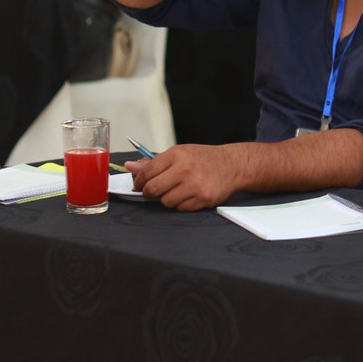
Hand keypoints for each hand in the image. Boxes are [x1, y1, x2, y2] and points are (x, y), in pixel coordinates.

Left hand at [125, 144, 242, 210]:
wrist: (232, 164)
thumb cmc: (203, 159)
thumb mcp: (179, 153)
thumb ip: (154, 162)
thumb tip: (129, 166)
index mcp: (177, 155)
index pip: (146, 172)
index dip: (139, 181)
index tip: (139, 184)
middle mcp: (186, 169)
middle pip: (153, 189)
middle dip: (150, 192)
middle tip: (155, 190)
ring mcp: (195, 185)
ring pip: (166, 201)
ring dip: (168, 198)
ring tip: (178, 190)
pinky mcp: (203, 198)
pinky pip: (181, 208)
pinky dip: (182, 204)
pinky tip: (190, 194)